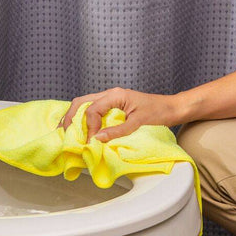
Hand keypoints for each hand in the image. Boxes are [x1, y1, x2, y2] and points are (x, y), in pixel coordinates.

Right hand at [60, 87, 180, 141]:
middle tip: (63, 134)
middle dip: (70, 117)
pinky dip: (84, 119)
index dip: (88, 127)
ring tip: (66, 132)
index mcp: (115, 95)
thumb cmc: (159, 113)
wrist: (172, 108)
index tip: (91, 142)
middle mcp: (110, 94)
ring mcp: (111, 98)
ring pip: (85, 104)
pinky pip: (93, 109)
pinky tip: (80, 129)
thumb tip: (96, 139)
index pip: (92, 109)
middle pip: (82, 101)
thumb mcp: (138, 123)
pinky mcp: (113, 105)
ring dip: (75, 117)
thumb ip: (117, 131)